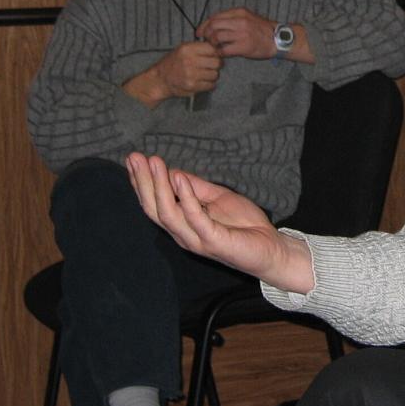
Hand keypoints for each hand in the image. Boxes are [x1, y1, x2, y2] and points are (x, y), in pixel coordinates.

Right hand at [123, 41, 221, 107]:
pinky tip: (202, 82)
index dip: (215, 53)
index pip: (212, 49)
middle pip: (216, 62)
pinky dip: (209, 84)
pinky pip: (210, 85)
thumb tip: (219, 49)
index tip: (213, 56)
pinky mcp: (192, 86)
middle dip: (216, 65)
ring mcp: (190, 74)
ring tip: (205, 74)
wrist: (159, 80)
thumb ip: (199, 48)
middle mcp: (189, 60)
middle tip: (211, 67)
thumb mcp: (183, 50)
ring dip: (212, 75)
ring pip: (215, 74)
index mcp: (187, 49)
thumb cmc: (173, 63)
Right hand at [125, 153, 314, 292]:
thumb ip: (196, 188)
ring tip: (154, 163)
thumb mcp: (217, 198)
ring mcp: (196, 239)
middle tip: (134, 158)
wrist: (270, 247)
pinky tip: (178, 178)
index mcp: (183, 224)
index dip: (142, 183)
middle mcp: (183, 234)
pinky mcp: (212, 241)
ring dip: (158, 186)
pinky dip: (185, 197)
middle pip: (154, 209)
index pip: (154, 204)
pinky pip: (194, 218)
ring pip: (167, 214)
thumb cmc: (244, 225)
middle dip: (143, 182)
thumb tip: (173, 173)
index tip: (133, 159)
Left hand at [197, 8, 274, 58]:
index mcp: (239, 12)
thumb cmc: (262, 30)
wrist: (278, 39)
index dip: (204, 25)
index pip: (215, 17)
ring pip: (217, 37)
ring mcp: (242, 34)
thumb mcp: (248, 17)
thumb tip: (214, 24)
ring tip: (215, 47)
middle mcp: (240, 21)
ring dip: (212, 43)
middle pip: (213, 26)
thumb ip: (232, 19)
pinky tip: (221, 54)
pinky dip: (219, 52)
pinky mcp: (244, 47)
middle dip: (206, 34)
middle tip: (206, 40)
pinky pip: (224, 50)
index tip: (200, 32)